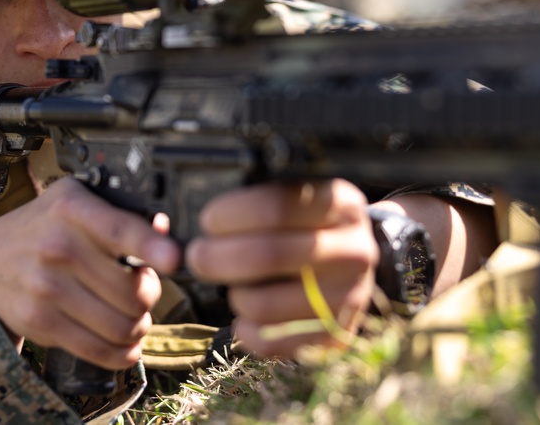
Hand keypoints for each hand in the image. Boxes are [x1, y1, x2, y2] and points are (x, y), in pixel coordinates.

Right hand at [0, 177, 180, 368]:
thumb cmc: (44, 228)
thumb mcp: (75, 202)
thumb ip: (119, 213)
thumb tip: (165, 230)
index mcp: (72, 209)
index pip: (120, 230)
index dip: (151, 246)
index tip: (174, 259)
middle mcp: (59, 247)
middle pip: (132, 290)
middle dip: (150, 296)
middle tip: (143, 290)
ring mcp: (47, 287)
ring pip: (122, 325)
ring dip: (139, 327)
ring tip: (134, 317)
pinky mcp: (41, 321)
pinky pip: (98, 349)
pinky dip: (122, 353)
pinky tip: (125, 344)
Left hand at [185, 178, 376, 356]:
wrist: (349, 264)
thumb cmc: (306, 226)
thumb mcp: (294, 197)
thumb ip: (254, 199)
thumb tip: (186, 219)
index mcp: (340, 204)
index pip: (276, 206)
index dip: (230, 215)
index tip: (208, 221)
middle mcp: (353, 251)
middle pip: (266, 256)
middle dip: (215, 257)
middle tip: (197, 255)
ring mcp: (349, 297)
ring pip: (263, 303)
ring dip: (232, 294)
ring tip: (232, 284)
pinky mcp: (335, 335)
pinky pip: (270, 341)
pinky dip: (244, 329)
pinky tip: (246, 313)